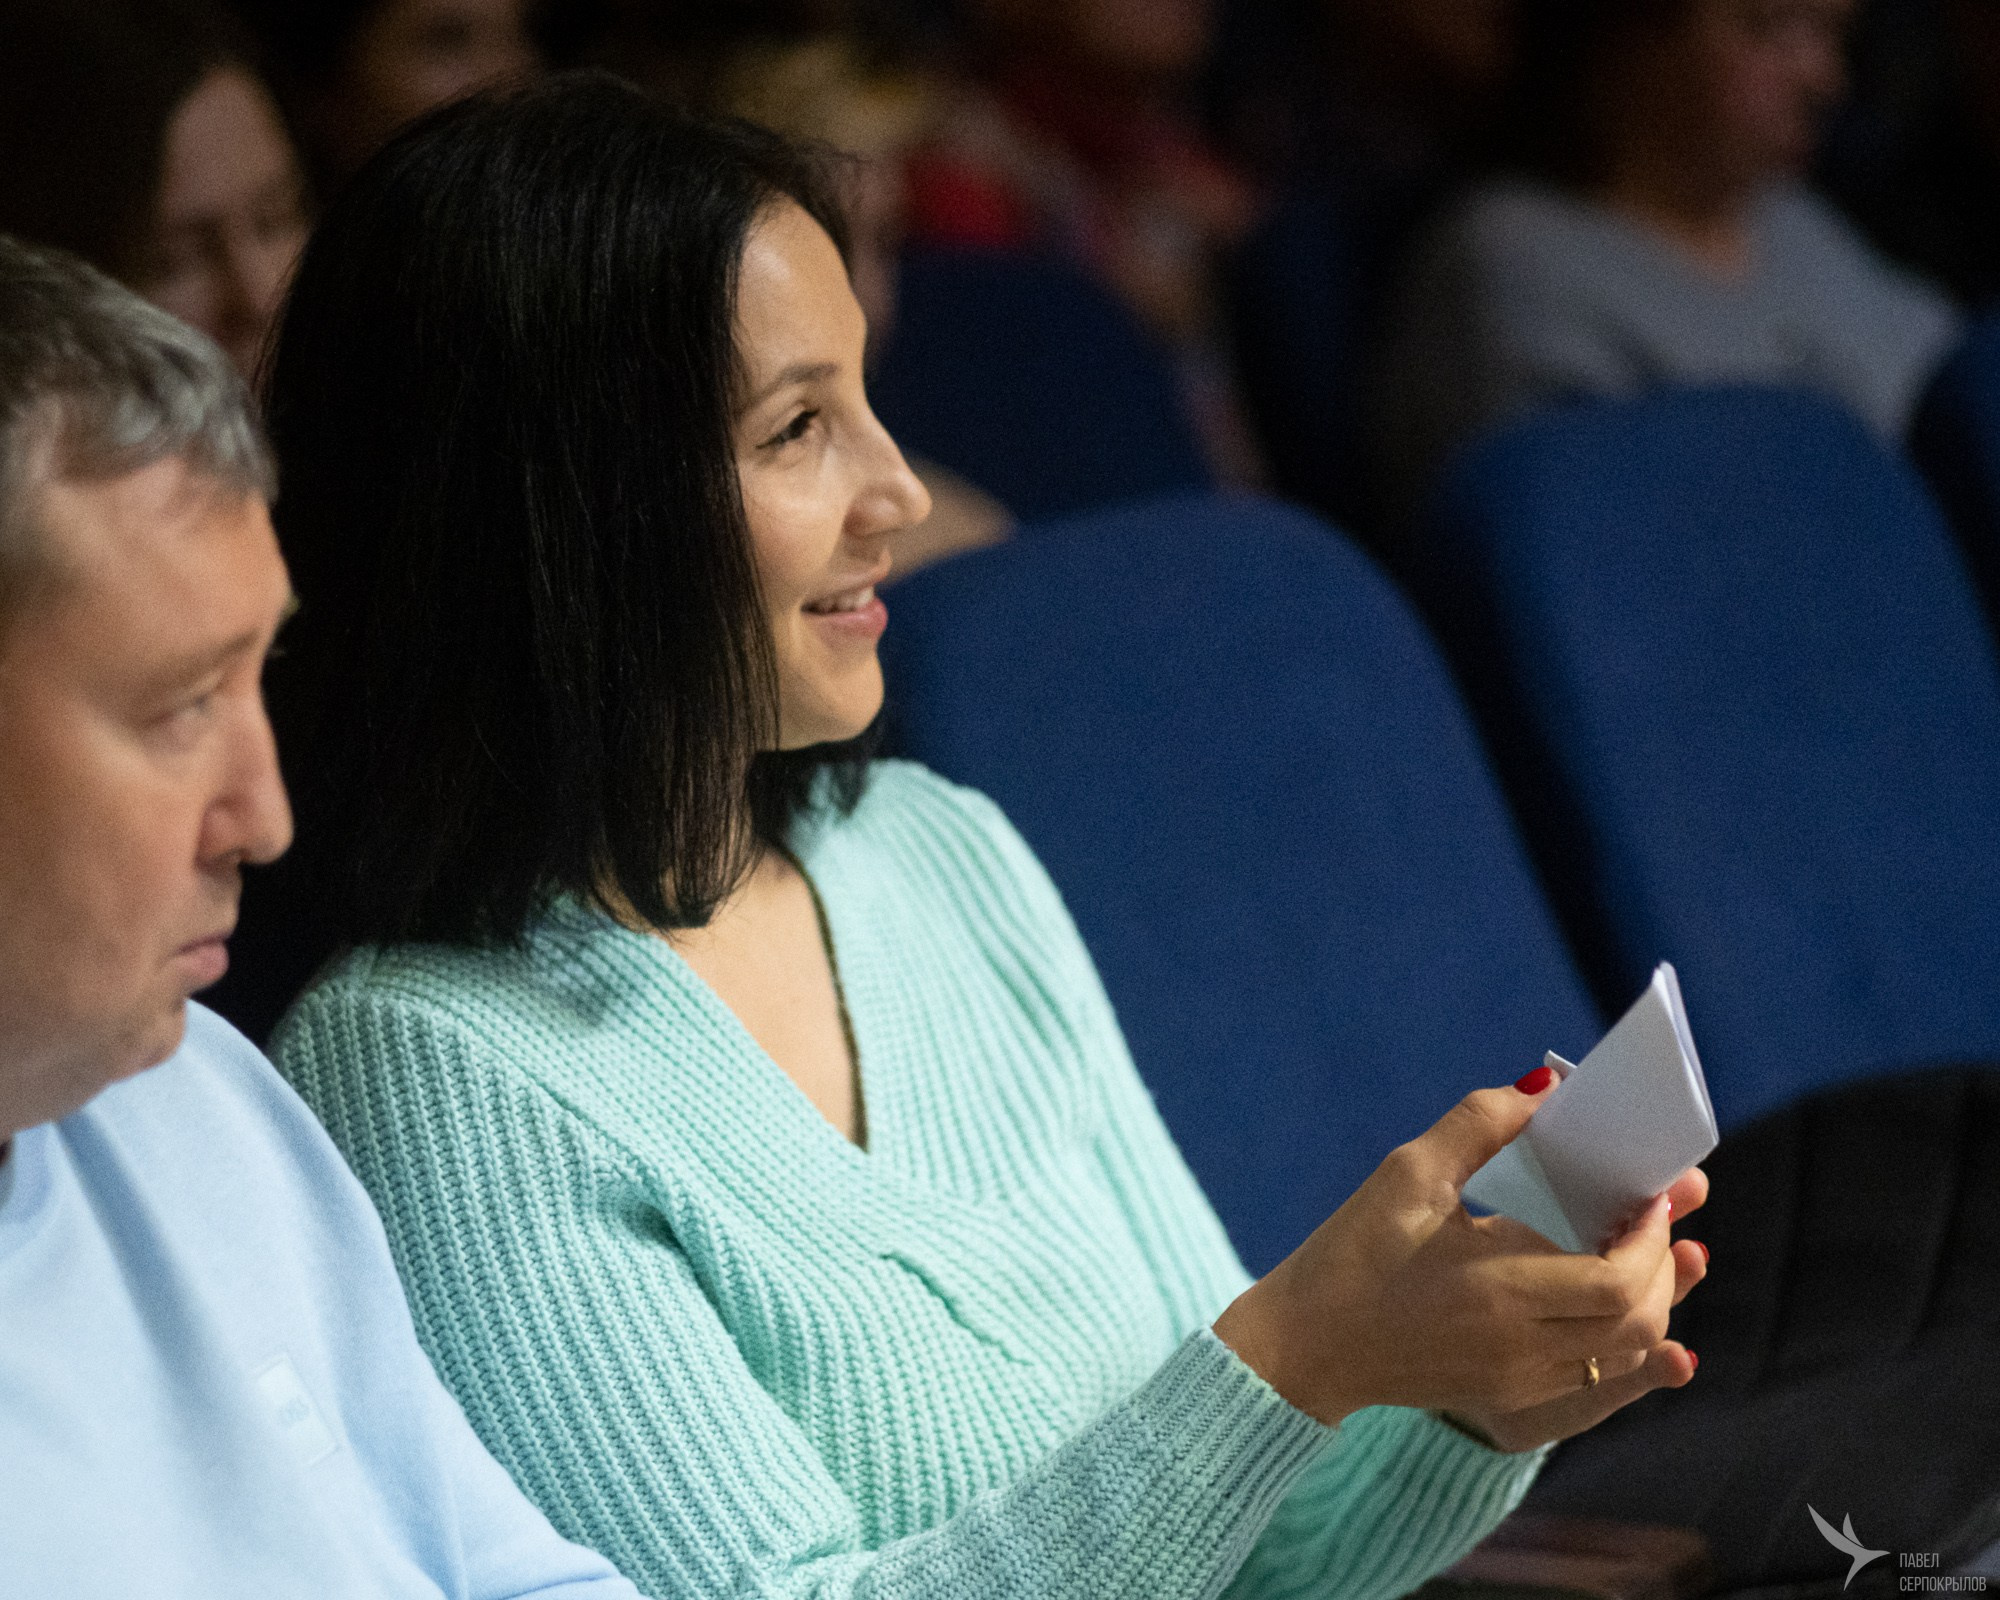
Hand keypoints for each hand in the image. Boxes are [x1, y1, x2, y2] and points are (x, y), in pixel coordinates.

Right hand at [1212, 1074, 1708, 1439]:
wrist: (1307, 1345)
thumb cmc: (1352, 1253)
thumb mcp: (1407, 1174)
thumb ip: (1480, 1123)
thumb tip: (1547, 1089)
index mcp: (1499, 1290)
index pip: (1617, 1280)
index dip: (1650, 1237)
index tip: (1650, 1194)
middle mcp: (1521, 1347)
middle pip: (1638, 1321)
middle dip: (1662, 1266)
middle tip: (1654, 1214)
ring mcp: (1519, 1380)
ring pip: (1625, 1355)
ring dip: (1650, 1303)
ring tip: (1643, 1251)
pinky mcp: (1510, 1396)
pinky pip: (1596, 1376)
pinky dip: (1621, 1338)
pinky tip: (1612, 1299)